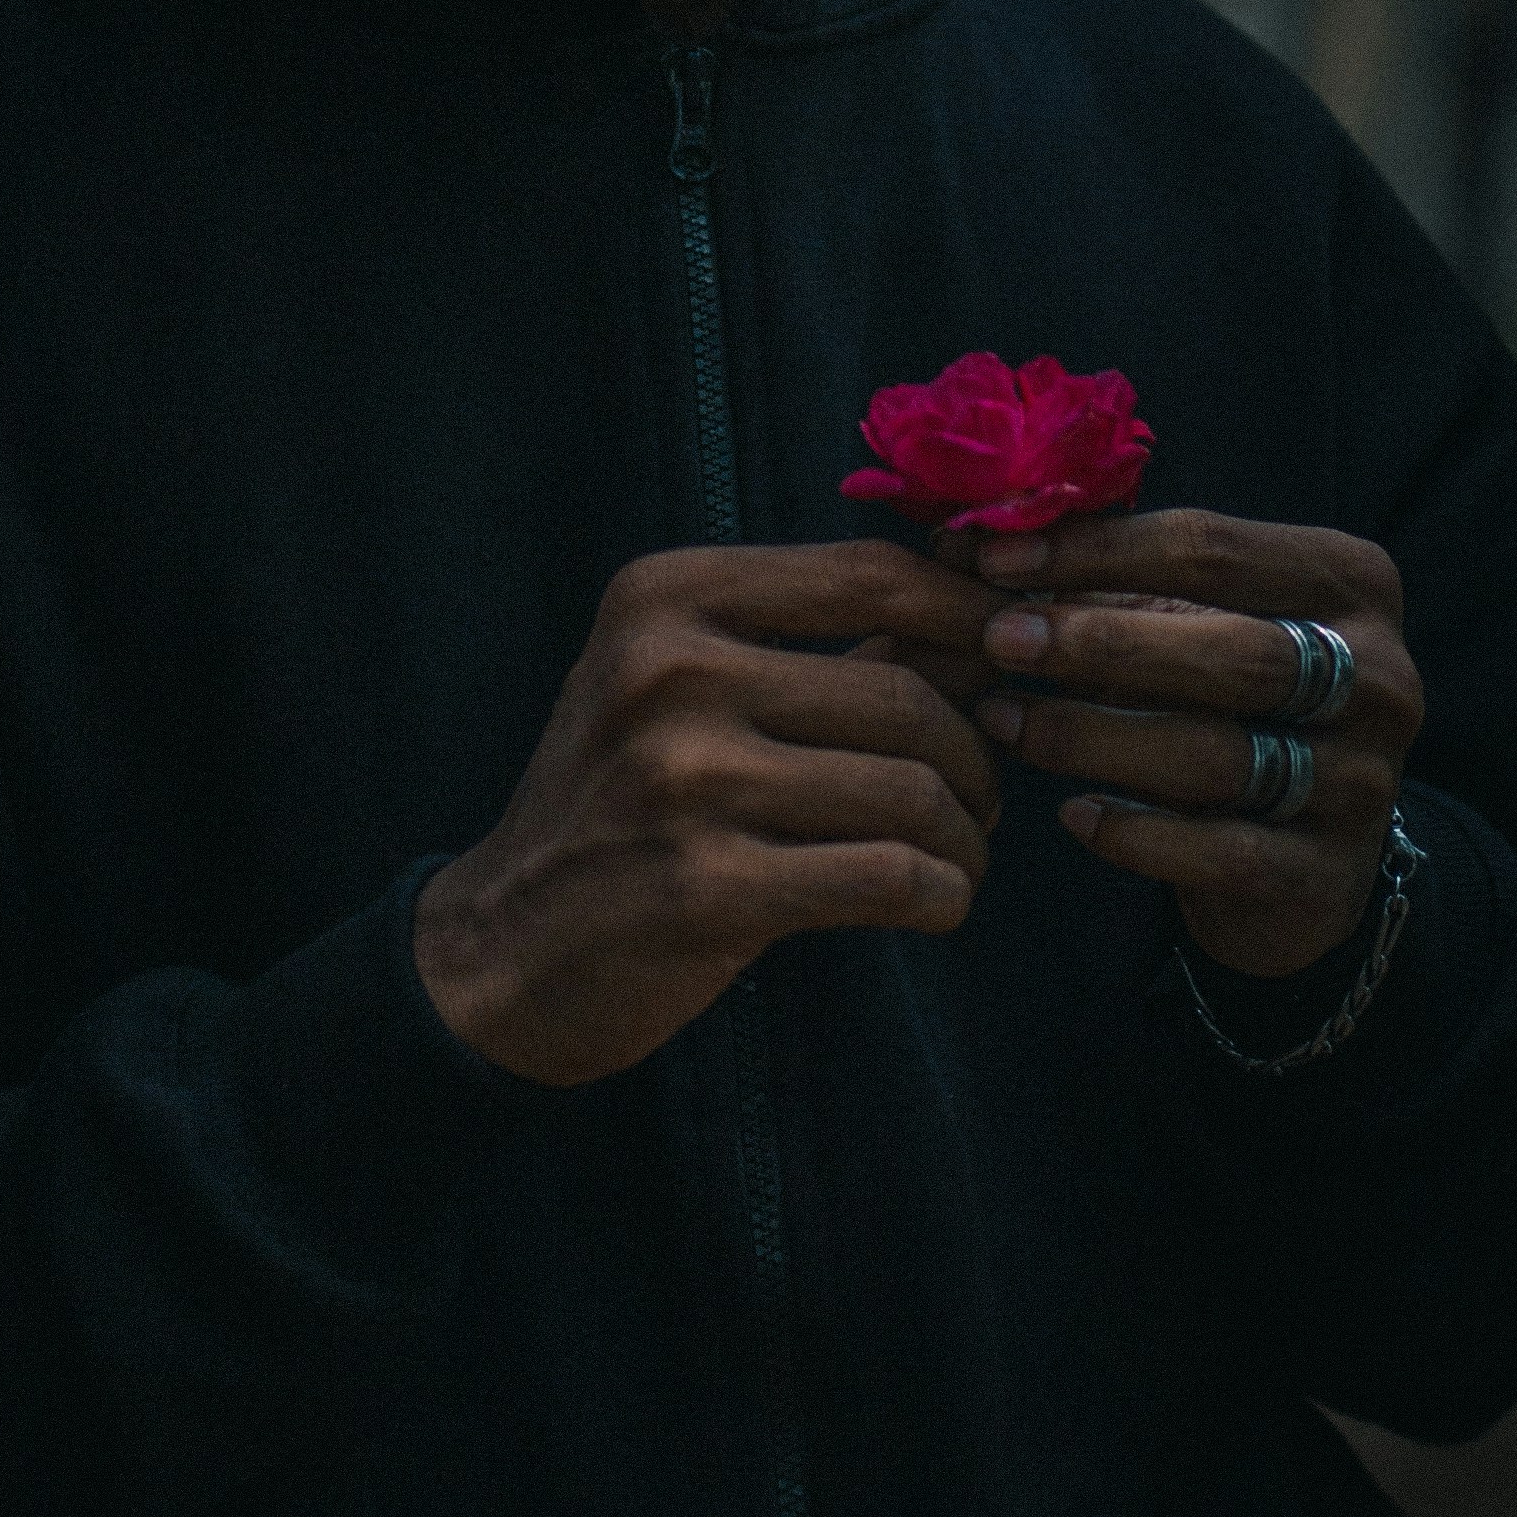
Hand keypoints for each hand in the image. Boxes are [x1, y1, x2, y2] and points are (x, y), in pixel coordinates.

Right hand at [417, 540, 1002, 1085]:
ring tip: (962, 854)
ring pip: (910, 789)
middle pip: (906, 691)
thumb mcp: (687, 687)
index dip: (967, 612)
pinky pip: (887, 876)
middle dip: (977, 751)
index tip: (1013, 655)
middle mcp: (670, 672)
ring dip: (967, 834)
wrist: (502, 943)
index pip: (868, 572)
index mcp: (666, 596)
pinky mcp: (707, 888)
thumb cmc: (620, 800)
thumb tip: (983, 614)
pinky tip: (936, 901)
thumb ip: (822, 643)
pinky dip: (941, 892)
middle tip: (984, 795)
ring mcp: (684, 779)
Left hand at [971, 509, 1420, 981]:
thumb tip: (969, 543)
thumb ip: (1108, 587)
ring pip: (1215, 752)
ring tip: (1005, 720)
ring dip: (1092, 734)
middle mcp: (1380, 676)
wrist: (1314, 860)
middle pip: (1227, 648)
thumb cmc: (1235, 708)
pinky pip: (1218, 851)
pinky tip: (1071, 814)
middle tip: (998, 637)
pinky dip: (1135, 831)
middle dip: (1098, 639)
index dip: (1097, 549)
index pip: (1213, 548)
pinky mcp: (1325, 873)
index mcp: (1351, 583)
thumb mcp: (1194, 631)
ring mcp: (1361, 781)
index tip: (996, 559)